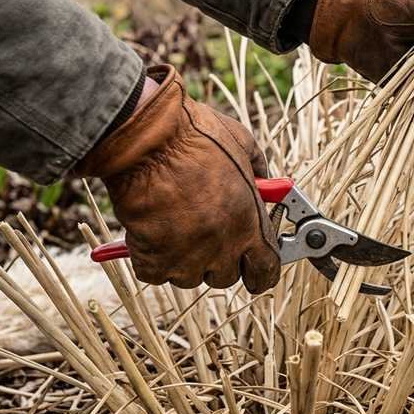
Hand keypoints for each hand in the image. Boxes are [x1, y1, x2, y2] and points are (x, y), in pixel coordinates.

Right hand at [75, 66, 279, 292]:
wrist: (148, 142)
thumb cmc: (195, 137)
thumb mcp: (243, 144)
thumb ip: (258, 170)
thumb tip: (263, 182)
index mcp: (250, 225)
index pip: (265, 270)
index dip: (260, 270)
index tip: (254, 266)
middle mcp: (223, 249)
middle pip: (226, 277)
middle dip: (218, 259)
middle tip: (204, 232)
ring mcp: (188, 260)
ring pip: (188, 276)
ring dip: (182, 257)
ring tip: (173, 223)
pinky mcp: (154, 263)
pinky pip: (154, 272)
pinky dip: (149, 256)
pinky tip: (149, 229)